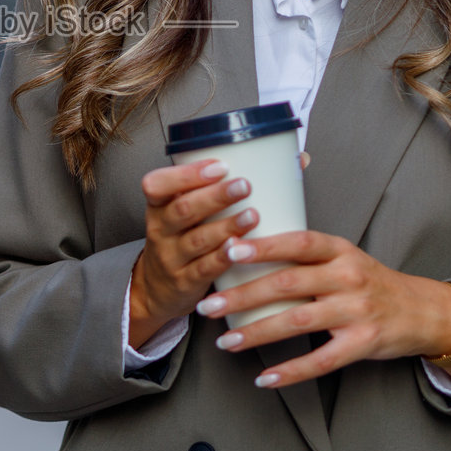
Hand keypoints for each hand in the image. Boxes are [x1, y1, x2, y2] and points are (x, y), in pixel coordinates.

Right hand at [128, 159, 260, 347]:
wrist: (156, 290)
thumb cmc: (182, 239)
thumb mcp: (186, 212)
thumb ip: (222, 187)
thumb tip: (294, 160)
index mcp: (159, 206)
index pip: (157, 184)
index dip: (185, 174)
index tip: (219, 166)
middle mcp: (161, 230)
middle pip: (183, 209)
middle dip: (215, 196)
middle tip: (244, 186)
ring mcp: (171, 258)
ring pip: (197, 239)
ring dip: (226, 226)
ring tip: (252, 215)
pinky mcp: (185, 282)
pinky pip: (205, 269)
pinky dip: (223, 257)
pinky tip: (242, 248)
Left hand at [193, 231, 450, 388]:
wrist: (423, 311)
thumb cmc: (371, 282)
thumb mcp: (345, 257)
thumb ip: (306, 255)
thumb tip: (246, 250)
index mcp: (340, 251)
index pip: (298, 243)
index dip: (264, 245)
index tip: (230, 250)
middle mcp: (348, 277)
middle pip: (288, 283)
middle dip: (244, 295)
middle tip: (210, 305)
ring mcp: (357, 311)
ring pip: (298, 321)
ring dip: (258, 333)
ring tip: (226, 342)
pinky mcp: (364, 343)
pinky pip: (321, 360)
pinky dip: (291, 371)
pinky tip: (265, 377)